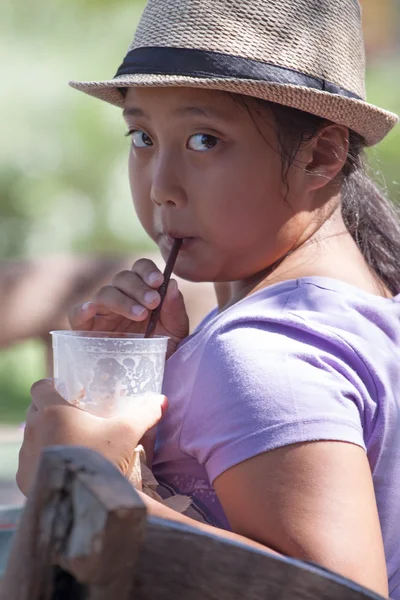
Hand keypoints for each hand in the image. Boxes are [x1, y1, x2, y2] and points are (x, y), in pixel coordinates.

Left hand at [16, 379, 166, 496]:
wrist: (84, 503)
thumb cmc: (102, 459)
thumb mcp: (127, 433)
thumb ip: (144, 413)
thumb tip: (161, 400)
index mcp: (52, 412)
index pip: (40, 387)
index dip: (52, 385)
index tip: (68, 391)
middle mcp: (33, 430)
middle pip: (35, 410)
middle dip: (50, 411)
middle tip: (75, 416)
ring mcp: (26, 456)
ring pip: (33, 436)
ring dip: (47, 436)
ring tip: (71, 442)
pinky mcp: (24, 479)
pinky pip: (31, 462)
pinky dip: (44, 460)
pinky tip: (64, 465)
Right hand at [69, 259, 188, 356]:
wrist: (149, 379)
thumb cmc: (163, 351)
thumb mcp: (176, 332)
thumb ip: (174, 309)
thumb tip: (170, 284)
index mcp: (142, 292)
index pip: (140, 269)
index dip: (147, 270)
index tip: (158, 282)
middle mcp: (121, 298)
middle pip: (122, 278)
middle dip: (138, 287)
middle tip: (153, 302)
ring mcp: (102, 314)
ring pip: (105, 293)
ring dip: (122, 300)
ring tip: (140, 314)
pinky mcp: (86, 331)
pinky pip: (77, 314)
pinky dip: (81, 309)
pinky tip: (91, 310)